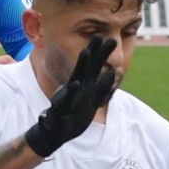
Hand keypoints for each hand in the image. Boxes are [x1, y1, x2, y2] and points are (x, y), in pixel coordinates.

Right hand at [24, 33, 116, 156]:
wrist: (55, 131)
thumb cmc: (73, 113)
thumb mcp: (90, 101)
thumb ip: (102, 87)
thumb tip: (114, 74)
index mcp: (83, 85)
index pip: (94, 67)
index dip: (101, 53)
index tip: (110, 38)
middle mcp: (76, 87)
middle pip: (87, 67)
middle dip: (94, 52)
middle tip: (100, 36)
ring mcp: (69, 96)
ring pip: (76, 79)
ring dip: (81, 65)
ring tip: (86, 52)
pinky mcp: (61, 109)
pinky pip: (66, 100)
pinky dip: (71, 92)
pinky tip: (76, 83)